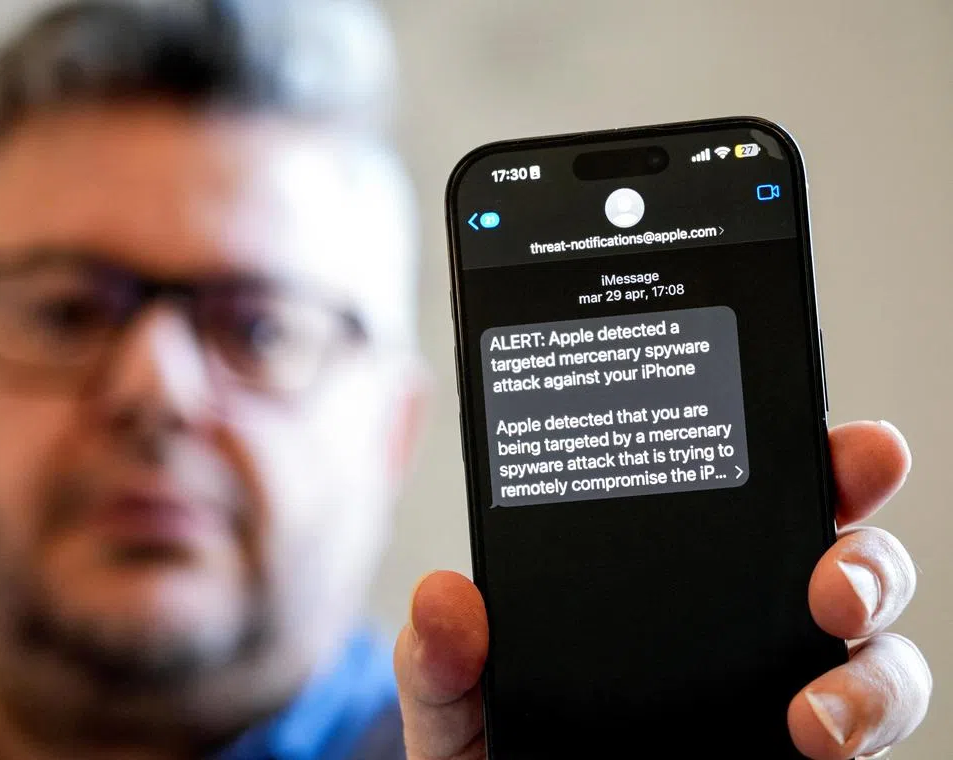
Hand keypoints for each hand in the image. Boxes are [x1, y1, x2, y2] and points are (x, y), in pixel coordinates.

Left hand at [394, 420, 930, 758]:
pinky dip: (860, 736)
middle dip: (868, 557)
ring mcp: (771, 688)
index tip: (846, 447)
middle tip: (835, 584)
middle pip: (840, 563)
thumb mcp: (449, 691)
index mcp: (658, 567)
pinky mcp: (789, 758)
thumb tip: (444, 601)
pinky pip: (860, 744)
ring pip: (875, 660)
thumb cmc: (488, 742)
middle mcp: (731, 618)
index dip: (809, 456)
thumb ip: (439, 653)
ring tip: (814, 712)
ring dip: (875, 673)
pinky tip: (812, 741)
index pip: (745, 492)